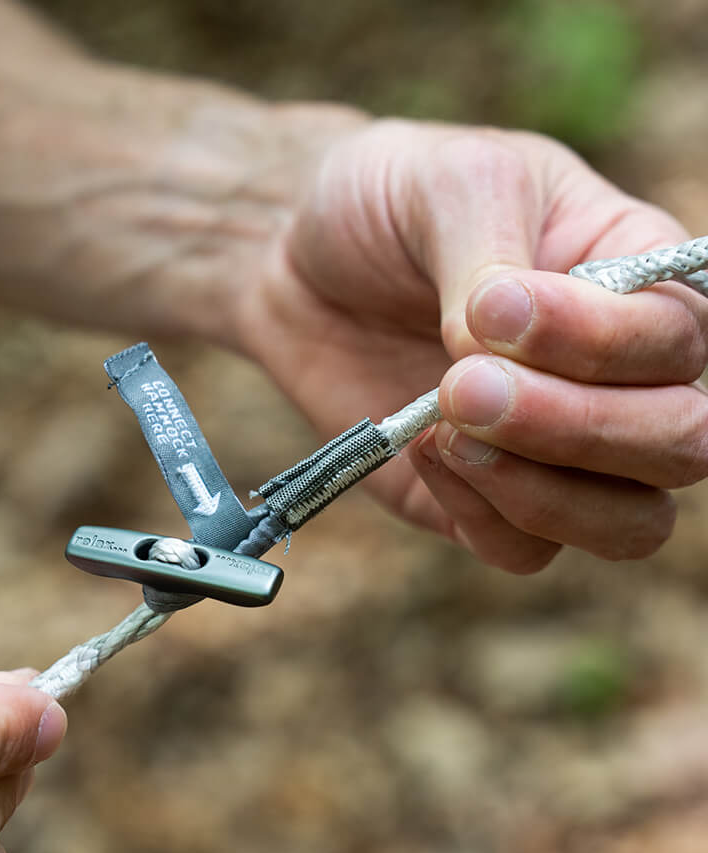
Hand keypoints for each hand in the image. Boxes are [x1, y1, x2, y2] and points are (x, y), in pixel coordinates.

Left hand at [236, 117, 707, 570]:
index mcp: (637, 283)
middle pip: (681, 444)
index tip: (495, 309)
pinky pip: (524, 551)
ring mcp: (555, 452)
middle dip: (577, 427)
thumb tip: (496, 351)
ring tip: (444, 426)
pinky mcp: (484, 501)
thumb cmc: (391, 205)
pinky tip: (422, 450)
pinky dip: (482, 515)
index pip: (680, 342)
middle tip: (464, 385)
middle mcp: (617, 378)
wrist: (300, 263)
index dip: (601, 343)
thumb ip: (493, 258)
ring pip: (626, 523)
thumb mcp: (452, 185)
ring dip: (542, 491)